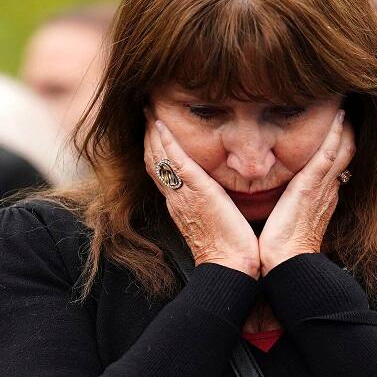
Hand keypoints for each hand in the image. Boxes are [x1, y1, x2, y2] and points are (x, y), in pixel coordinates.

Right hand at [144, 117, 259, 277]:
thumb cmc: (229, 249)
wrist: (230, 267)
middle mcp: (175, 198)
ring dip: (153, 132)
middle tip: (146, 111)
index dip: (154, 149)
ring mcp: (183, 195)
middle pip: (152, 161)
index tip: (153, 128)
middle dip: (148, 135)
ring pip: (158, 158)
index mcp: (179, 205)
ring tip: (150, 110)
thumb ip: (209, 205)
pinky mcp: (197, 192)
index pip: (160, 171)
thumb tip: (215, 195)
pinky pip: (176, 162)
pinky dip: (167, 142)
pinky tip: (162, 124)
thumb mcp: (213, 221)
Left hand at [258, 110, 353, 272]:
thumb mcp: (288, 220)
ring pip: (344, 149)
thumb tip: (281, 197)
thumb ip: (288, 205)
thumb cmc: (282, 249)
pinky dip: (337, 134)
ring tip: (346, 104)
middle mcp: (328, 190)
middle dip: (348, 131)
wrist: (285, 265)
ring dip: (346, 126)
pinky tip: (340, 115)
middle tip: (346, 107)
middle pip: (346, 153)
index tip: (338, 124)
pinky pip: (330, 154)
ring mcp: (323, 187)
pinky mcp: (312, 186)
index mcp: (321, 197)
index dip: (339, 144)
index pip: (334, 164)